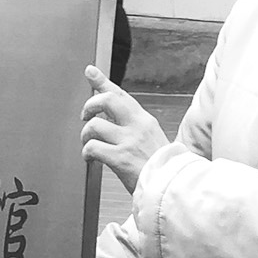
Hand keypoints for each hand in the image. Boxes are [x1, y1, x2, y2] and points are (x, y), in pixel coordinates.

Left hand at [81, 67, 169, 193]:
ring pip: (95, 125)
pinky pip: (93, 147)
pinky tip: (90, 158)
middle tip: (85, 116)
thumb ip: (134, 127)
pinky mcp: (120, 158)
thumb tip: (111, 118)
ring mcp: (129, 141)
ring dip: (85, 135)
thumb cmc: (161, 167)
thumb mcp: (152, 139)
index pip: (121, 94)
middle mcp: (137, 126)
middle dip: (90, 105)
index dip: (102, 81)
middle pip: (107, 100)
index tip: (90, 71)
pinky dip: (86, 152)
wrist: (172, 186)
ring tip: (88, 144)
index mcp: (144, 120)